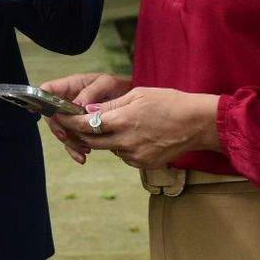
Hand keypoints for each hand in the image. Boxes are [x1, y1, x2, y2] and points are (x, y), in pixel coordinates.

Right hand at [38, 73, 131, 163]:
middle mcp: (68, 101)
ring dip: (69, 142)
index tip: (51, 115)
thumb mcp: (107, 84)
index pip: (47, 90)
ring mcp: (72, 116)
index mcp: (71, 86)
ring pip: (62, 130)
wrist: (132, 100)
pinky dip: (75, 149)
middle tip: (67, 138)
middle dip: (58, 128)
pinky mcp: (80, 128)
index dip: (42, 100)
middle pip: (52, 115)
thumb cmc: (118, 86)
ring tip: (83, 149)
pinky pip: (72, 139)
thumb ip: (91, 92)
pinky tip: (83, 156)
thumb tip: (76, 105)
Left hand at [52, 87, 221, 169]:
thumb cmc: (170, 102)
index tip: (61, 115)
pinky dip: (121, 146)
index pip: (85, 124)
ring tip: (117, 124)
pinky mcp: (144, 164)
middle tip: (76, 122)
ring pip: (108, 148)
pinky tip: (134, 134)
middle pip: (91, 141)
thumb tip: (87, 110)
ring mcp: (135, 156)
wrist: (199, 124)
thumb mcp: (138, 95)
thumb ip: (110, 106)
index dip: (70, 120)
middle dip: (80, 131)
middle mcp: (126, 142)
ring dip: (104, 138)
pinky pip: (123, 155)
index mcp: (123, 121)